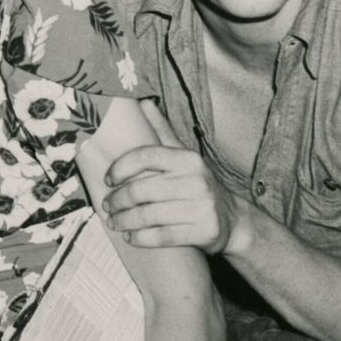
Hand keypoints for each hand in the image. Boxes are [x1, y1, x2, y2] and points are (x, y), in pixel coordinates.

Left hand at [101, 142, 247, 257]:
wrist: (233, 220)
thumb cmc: (197, 184)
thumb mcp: (184, 157)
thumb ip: (162, 131)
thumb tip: (143, 102)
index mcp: (188, 159)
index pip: (144, 156)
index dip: (120, 168)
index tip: (108, 180)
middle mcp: (196, 180)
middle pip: (141, 189)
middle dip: (117, 200)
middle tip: (107, 206)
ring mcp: (202, 207)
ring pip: (149, 215)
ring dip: (124, 221)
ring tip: (114, 223)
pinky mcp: (205, 232)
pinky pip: (163, 236)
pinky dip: (141, 238)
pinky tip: (130, 237)